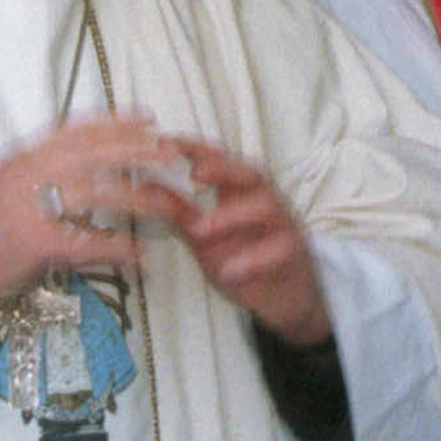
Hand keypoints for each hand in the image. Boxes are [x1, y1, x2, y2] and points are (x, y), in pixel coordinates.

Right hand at [0, 114, 164, 325]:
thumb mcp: (2, 186)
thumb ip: (37, 173)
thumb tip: (78, 167)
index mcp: (22, 158)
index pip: (77, 130)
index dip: (116, 122)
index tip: (148, 118)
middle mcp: (27, 173)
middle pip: (94, 153)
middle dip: (137, 150)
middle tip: (171, 152)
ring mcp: (29, 207)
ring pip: (96, 194)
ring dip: (136, 198)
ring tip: (167, 203)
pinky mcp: (32, 242)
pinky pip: (86, 242)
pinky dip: (116, 248)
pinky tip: (138, 254)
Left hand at [151, 136, 331, 346]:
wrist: (285, 298)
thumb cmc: (243, 259)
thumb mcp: (204, 238)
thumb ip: (179, 212)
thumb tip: (145, 187)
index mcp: (240, 192)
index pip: (220, 161)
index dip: (195, 148)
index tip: (167, 142)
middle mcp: (264, 200)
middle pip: (250, 172)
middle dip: (223, 168)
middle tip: (195, 173)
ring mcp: (282, 224)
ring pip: (266, 206)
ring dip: (232, 216)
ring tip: (200, 231)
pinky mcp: (295, 252)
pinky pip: (280, 249)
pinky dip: (254, 258)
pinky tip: (230, 271)